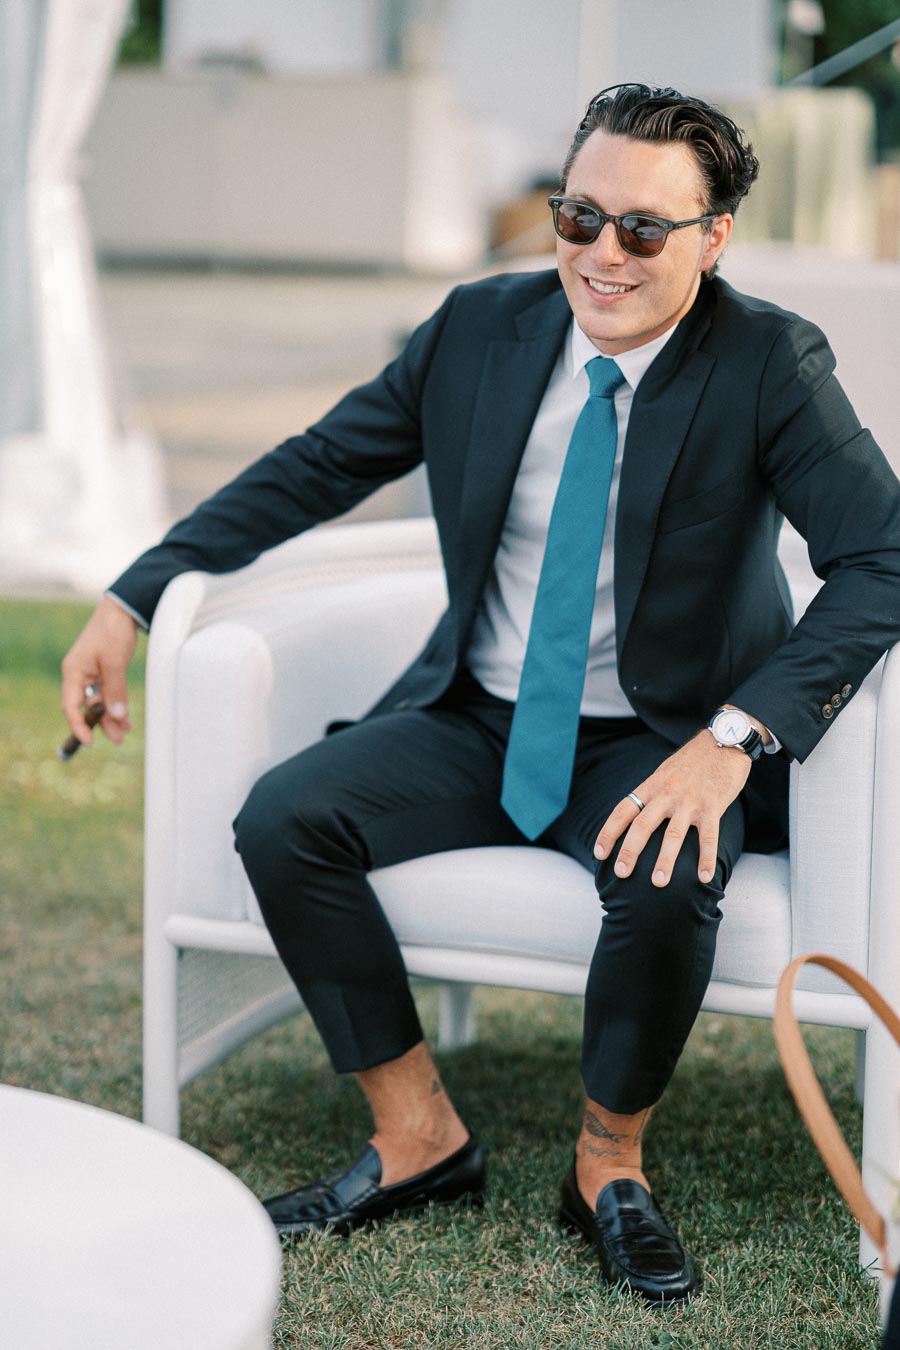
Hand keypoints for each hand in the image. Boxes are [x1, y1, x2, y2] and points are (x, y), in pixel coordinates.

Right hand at [61, 596, 138, 746]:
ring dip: (112, 717)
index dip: (79, 725)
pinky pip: (108, 694)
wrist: (122, 610)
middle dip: (102, 724)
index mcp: (74, 672)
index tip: (89, 741)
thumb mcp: (114, 662)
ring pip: (100, 702)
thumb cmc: (112, 631)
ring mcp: (92, 674)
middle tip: (118, 739)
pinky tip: (126, 719)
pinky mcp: (104, 671)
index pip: (70, 706)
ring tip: (125, 733)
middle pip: (87, 707)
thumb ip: (115, 690)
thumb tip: (117, 717)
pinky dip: (117, 705)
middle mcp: (80, 675)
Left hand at [592, 731, 751, 886]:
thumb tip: (635, 818)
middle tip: (621, 873)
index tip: (599, 854)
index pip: (623, 811)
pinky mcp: (713, 806)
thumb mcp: (664, 773)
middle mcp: (667, 793)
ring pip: (673, 834)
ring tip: (659, 882)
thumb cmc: (692, 762)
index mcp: (652, 786)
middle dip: (630, 851)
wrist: (724, 741)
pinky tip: (705, 877)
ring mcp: (690, 800)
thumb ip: (651, 795)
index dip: (609, 833)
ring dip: (665, 860)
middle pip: (642, 825)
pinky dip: (706, 858)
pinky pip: (708, 836)